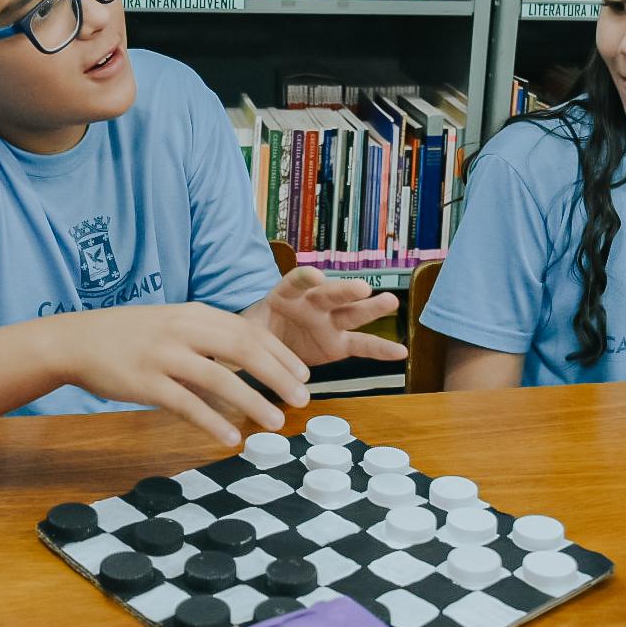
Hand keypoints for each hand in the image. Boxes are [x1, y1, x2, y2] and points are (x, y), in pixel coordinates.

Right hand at [47, 303, 311, 445]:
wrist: (75, 340)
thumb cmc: (128, 335)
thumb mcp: (172, 326)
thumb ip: (207, 342)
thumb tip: (245, 369)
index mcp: (195, 314)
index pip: (250, 331)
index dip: (281, 354)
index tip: (303, 375)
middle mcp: (184, 330)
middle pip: (244, 349)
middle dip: (278, 375)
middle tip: (302, 400)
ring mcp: (164, 355)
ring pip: (220, 379)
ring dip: (253, 402)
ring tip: (275, 423)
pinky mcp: (146, 382)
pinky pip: (186, 404)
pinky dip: (212, 422)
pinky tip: (231, 438)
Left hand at [246, 267, 405, 366]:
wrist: (270, 340)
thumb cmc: (257, 327)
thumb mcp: (245, 327)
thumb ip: (242, 331)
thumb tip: (225, 345)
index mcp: (286, 294)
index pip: (294, 282)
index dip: (303, 279)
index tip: (313, 274)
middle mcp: (313, 303)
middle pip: (330, 294)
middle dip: (344, 290)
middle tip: (361, 287)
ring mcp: (330, 322)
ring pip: (352, 313)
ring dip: (371, 308)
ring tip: (392, 301)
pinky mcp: (339, 343)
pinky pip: (362, 345)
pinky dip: (381, 349)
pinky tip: (400, 352)